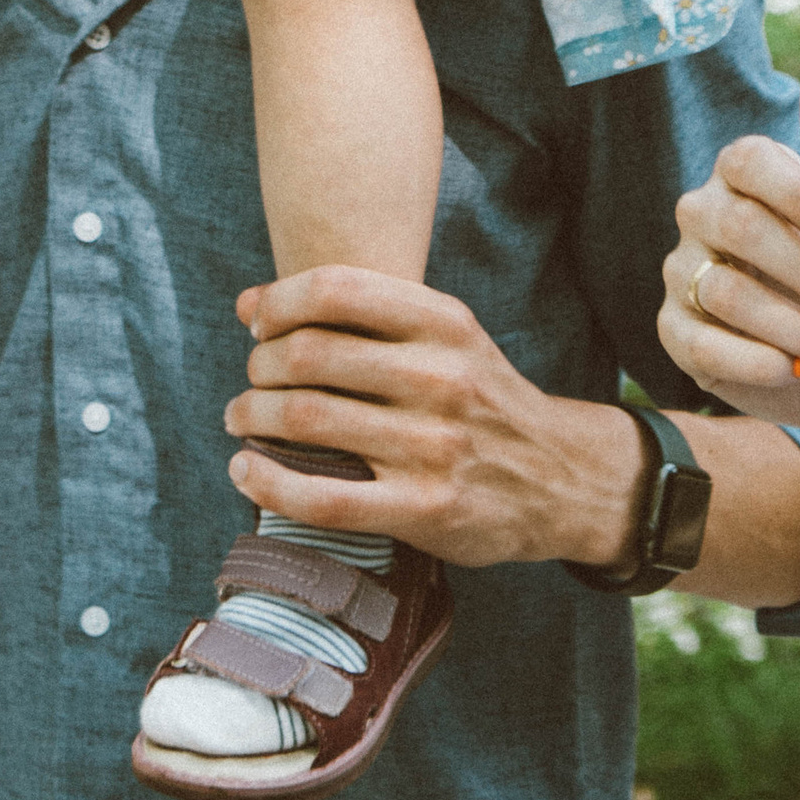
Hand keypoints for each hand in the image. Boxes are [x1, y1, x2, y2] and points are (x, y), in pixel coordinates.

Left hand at [221, 265, 648, 571]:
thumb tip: (253, 305)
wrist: (559, 478)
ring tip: (240, 417)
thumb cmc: (479, 398)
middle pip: (310, 354)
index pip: (336, 289)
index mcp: (445, 323)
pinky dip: (269, 481)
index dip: (278, 300)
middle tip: (250, 377)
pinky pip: (324, 498)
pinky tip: (245, 470)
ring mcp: (434, 446)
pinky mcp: (424, 510)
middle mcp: (441, 377)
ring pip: (307, 419)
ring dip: (252, 415)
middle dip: (259, 363)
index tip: (254, 318)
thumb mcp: (451, 336)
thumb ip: (371, 314)